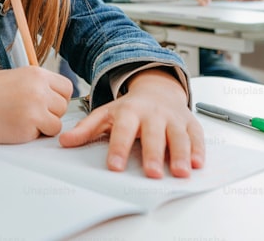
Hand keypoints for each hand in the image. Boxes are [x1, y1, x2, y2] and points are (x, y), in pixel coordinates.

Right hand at [0, 67, 72, 142]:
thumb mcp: (13, 79)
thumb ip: (35, 86)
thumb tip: (54, 100)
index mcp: (35, 73)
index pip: (66, 88)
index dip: (56, 99)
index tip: (42, 105)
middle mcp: (39, 87)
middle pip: (63, 106)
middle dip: (50, 114)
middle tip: (27, 115)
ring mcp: (35, 106)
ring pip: (57, 122)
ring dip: (42, 126)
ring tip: (18, 121)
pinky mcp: (28, 125)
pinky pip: (46, 135)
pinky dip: (34, 136)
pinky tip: (14, 128)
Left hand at [59, 69, 203, 177]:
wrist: (158, 89)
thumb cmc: (130, 108)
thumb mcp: (106, 114)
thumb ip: (86, 129)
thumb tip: (64, 141)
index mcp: (130, 111)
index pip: (122, 130)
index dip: (118, 148)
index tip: (114, 167)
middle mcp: (153, 113)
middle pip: (153, 134)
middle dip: (153, 153)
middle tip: (151, 173)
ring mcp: (173, 117)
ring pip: (178, 135)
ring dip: (181, 154)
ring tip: (180, 172)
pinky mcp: (190, 123)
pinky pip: (196, 136)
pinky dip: (199, 150)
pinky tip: (198, 165)